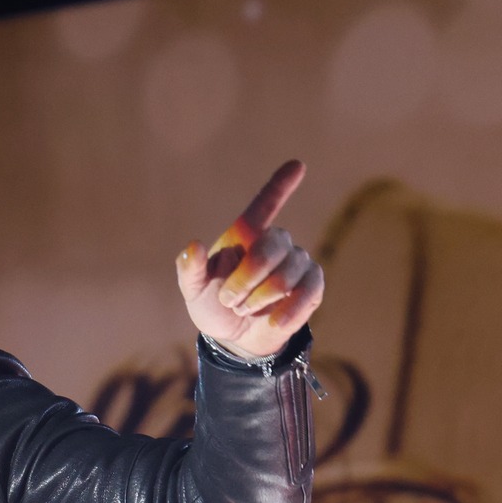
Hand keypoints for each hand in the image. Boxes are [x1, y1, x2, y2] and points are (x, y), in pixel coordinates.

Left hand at [176, 160, 325, 359]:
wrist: (235, 338)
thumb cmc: (214, 305)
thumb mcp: (193, 290)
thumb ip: (189, 269)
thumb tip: (192, 245)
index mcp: (245, 236)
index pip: (265, 204)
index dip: (280, 185)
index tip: (297, 164)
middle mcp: (274, 243)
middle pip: (271, 246)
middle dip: (247, 278)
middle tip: (229, 300)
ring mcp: (297, 262)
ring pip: (286, 274)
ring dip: (259, 299)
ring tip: (245, 310)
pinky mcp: (312, 286)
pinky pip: (307, 292)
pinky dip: (285, 311)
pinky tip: (270, 322)